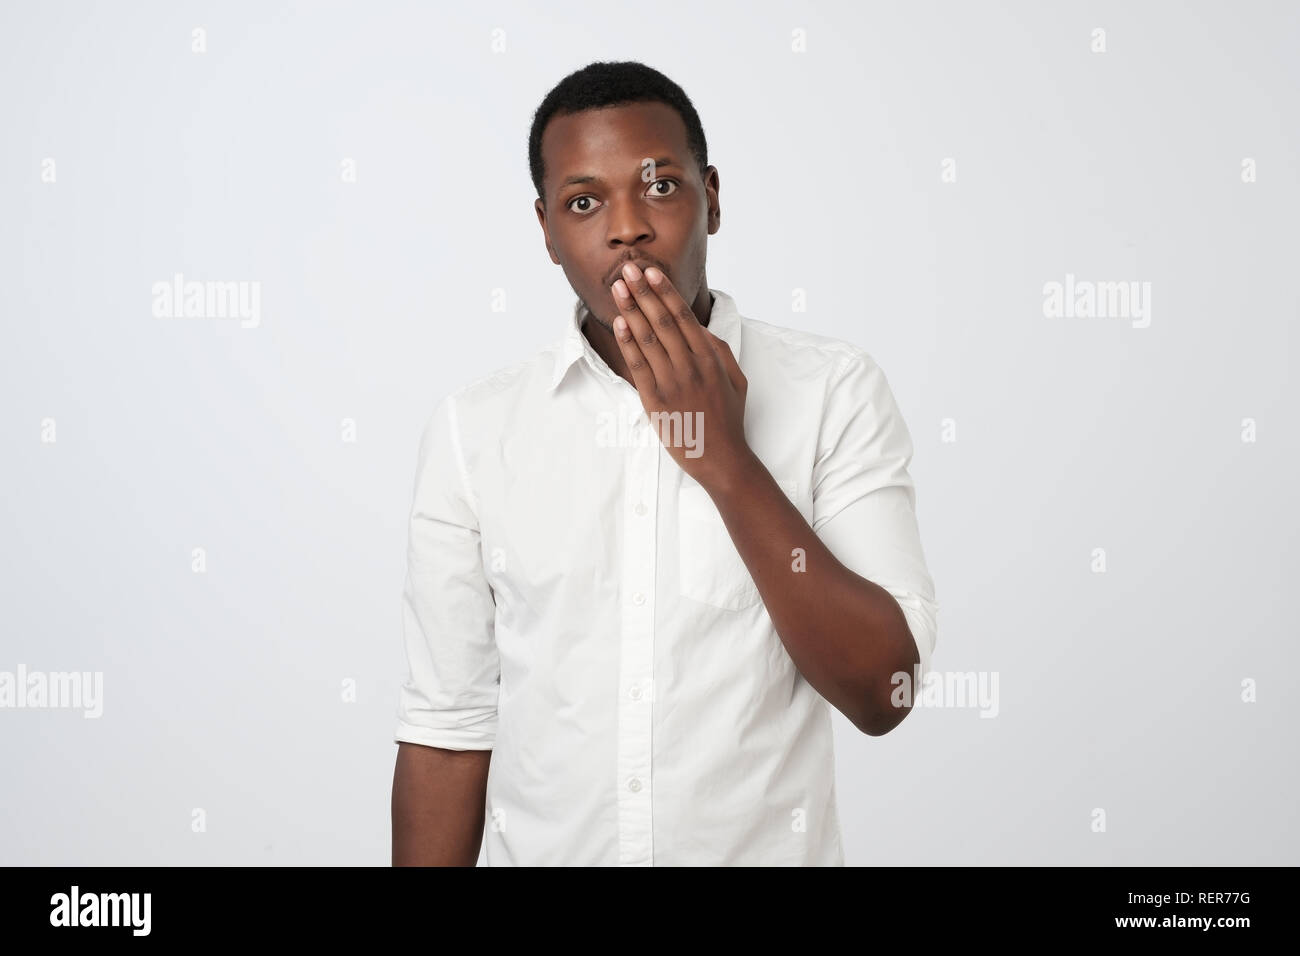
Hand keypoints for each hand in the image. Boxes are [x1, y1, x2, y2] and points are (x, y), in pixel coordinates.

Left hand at [609, 262, 751, 490]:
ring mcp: (672, 382)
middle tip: (626, 269)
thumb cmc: (728, 418)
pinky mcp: (656, 401)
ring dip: (630, 310)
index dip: (664, 291)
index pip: (683, 315)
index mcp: (710, 357)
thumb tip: (698, 327)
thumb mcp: (735, 379)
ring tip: (617, 288)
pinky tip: (618, 323)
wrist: (721, 458)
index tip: (650, 271)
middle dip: (642, 291)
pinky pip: (639, 365)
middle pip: (662, 320)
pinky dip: (627, 342)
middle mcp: (691, 365)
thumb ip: (718, 350)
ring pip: (647, 338)